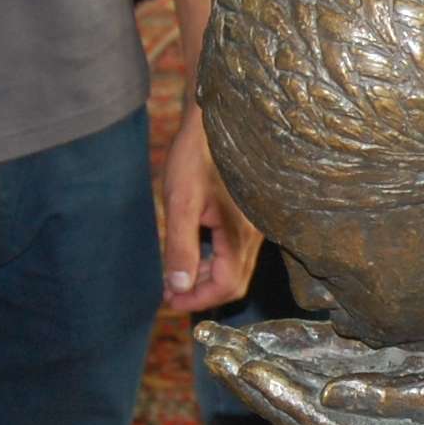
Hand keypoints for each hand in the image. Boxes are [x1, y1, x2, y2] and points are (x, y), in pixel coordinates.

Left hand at [160, 111, 261, 311]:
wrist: (213, 123)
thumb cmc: (195, 157)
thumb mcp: (181, 203)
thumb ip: (180, 247)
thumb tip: (178, 287)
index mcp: (238, 236)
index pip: (226, 286)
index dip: (197, 300)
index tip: (170, 301)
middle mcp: (253, 236)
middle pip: (233, 283)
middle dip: (201, 292)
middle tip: (169, 292)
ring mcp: (254, 227)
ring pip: (234, 268)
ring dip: (205, 277)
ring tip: (175, 275)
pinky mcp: (249, 218)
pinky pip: (235, 252)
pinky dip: (213, 260)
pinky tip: (193, 251)